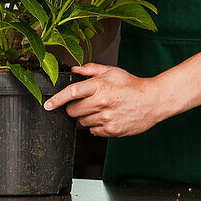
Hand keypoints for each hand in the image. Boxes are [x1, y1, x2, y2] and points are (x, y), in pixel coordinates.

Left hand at [42, 63, 166, 136]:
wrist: (152, 101)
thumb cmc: (131, 85)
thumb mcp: (112, 71)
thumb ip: (91, 70)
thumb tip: (74, 70)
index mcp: (100, 86)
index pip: (72, 92)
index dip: (57, 99)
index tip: (47, 105)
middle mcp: (101, 103)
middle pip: (72, 111)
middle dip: (73, 108)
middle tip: (85, 103)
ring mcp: (106, 118)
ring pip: (82, 122)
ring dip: (86, 117)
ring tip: (100, 109)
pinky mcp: (111, 130)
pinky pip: (93, 131)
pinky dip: (96, 126)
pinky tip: (107, 117)